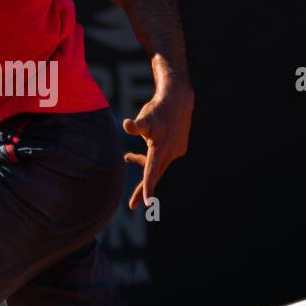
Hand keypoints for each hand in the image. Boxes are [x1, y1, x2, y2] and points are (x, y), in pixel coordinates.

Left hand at [122, 78, 193, 209]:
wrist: (178, 100)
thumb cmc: (158, 110)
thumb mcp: (145, 117)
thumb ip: (136, 125)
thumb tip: (126, 125)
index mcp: (161, 149)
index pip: (152, 172)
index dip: (148, 188)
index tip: (147, 203)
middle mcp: (170, 153)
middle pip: (154, 175)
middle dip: (143, 190)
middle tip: (131, 205)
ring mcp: (176, 152)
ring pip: (158, 165)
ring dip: (144, 166)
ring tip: (126, 157)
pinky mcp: (179, 148)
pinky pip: (162, 158)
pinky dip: (153, 157)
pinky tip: (147, 143)